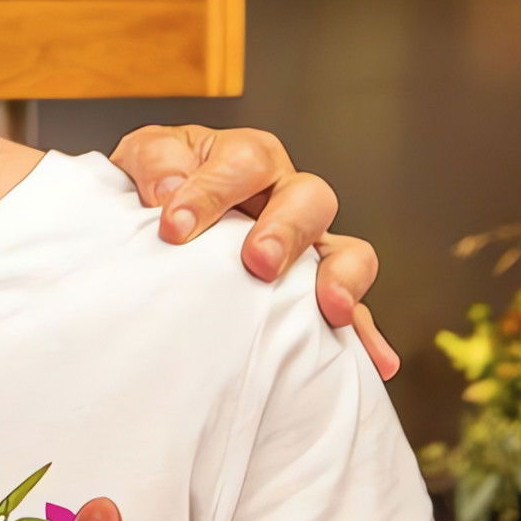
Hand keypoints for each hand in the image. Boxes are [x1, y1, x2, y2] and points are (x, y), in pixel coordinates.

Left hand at [109, 125, 395, 377]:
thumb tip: (166, 189)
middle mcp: (286, 196)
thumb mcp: (145, 158)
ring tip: (331, 309)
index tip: (174, 227)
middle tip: (258, 263)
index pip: (245, 162)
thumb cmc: (158, 185)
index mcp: (247, 159)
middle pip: (310, 198)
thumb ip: (155, 161)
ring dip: (343, 277)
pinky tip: (375, 361)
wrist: (156, 222)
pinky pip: (351, 311)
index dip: (212, 191)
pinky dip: (366, 335)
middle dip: (287, 230)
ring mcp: (307, 245)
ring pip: (347, 250)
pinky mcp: (312, 290)